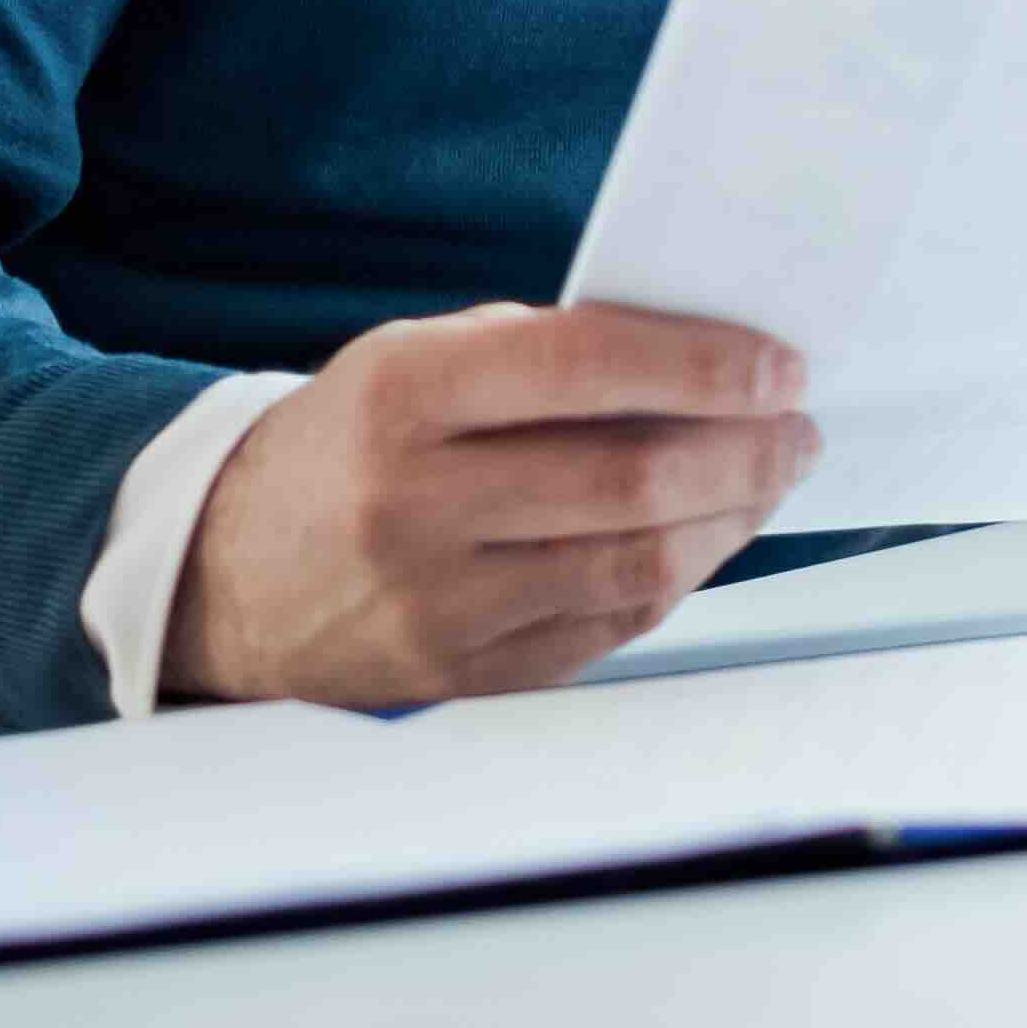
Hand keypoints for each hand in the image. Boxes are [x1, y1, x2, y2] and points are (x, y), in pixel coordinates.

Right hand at [165, 302, 811, 706]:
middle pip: (628, 478)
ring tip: (770, 477)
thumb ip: (540, 350)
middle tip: (798, 426)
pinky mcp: (461, 677)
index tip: (779, 365)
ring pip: (634, 564)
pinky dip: (677, 579)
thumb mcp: (412, 358)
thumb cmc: (348, 445)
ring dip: (730, 518)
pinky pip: (607, 629)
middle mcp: (414, 503)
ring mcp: (436, 604)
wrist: (228, 574)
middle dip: (744, 448)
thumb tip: (699, 355)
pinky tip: (706, 538)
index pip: (584, 367)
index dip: (703, 364)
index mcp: (402, 396)